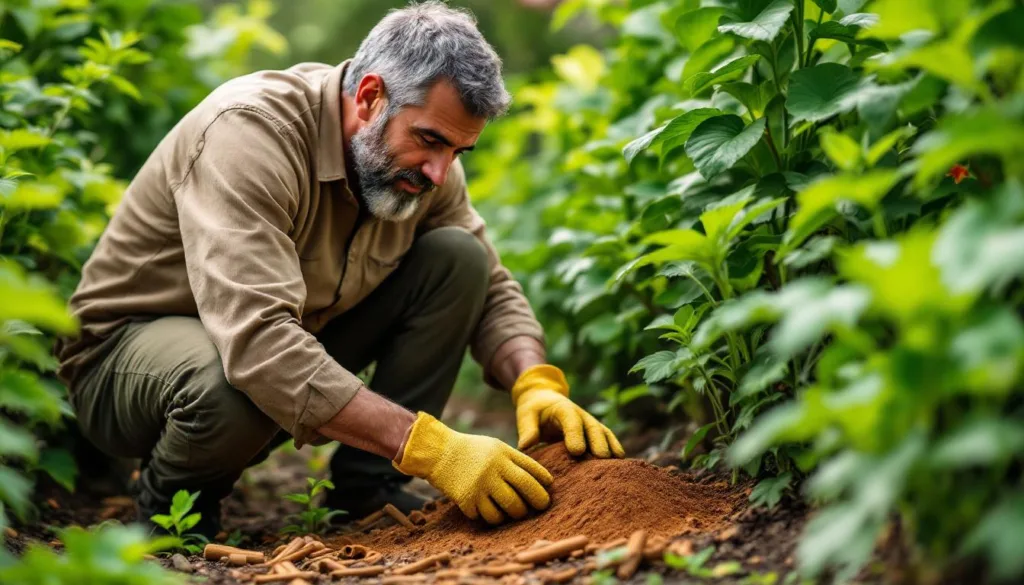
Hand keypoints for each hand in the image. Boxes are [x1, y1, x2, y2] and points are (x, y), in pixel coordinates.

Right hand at [393, 412, 552, 523]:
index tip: (548, 488)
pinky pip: (488, 516)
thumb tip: (542, 481)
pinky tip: (489, 510)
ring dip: (515, 514)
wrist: (438, 452)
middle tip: (540, 507)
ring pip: (509, 508)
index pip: (533, 469)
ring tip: (514, 512)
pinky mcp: (467, 499)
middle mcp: (494, 468)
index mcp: (503, 453)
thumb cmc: (471, 451)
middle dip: (538, 502)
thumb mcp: (495, 447)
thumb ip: (515, 460)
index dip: (544, 481)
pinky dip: (492, 517)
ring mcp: (481, 484)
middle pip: (526, 490)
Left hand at [512, 364, 624, 457]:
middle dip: (598, 442)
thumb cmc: (534, 409)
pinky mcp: (596, 433)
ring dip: (611, 447)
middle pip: (593, 427)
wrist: (545, 399)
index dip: (575, 434)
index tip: (577, 451)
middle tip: (601, 458)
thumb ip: (527, 429)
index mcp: (563, 409)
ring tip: (616, 464)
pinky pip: (608, 440)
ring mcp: (591, 423)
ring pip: (604, 434)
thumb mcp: (526, 414)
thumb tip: (525, 446)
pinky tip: (620, 465)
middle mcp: (581, 415)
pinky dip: (615, 450)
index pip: (571, 420)